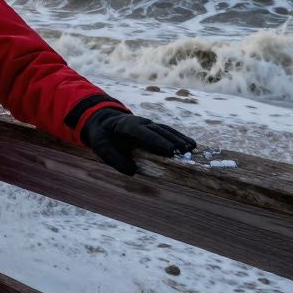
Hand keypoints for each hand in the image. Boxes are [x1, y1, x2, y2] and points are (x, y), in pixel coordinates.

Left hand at [81, 108, 196, 175]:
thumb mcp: (100, 147)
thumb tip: (132, 171)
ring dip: (179, 139)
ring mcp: (149, 124)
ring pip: (166, 130)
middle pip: (159, 131)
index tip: (171, 151)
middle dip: (172, 141)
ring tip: (191, 149)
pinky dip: (179, 137)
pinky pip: (168, 132)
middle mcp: (141, 123)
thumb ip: (113, 158)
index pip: (144, 133)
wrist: (103, 122)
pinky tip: (190, 144)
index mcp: (127, 126)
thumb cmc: (102, 136)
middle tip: (185, 152)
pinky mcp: (153, 129)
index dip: (157, 141)